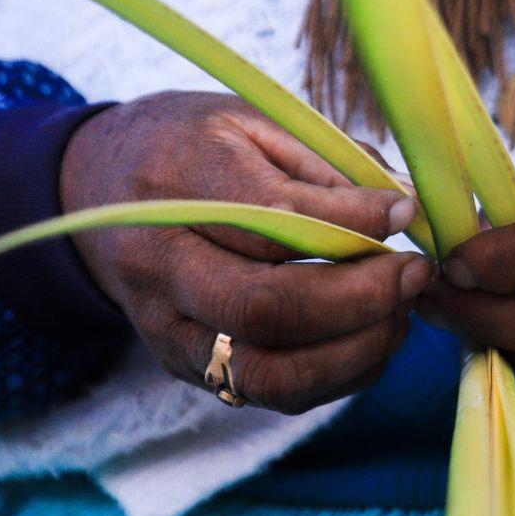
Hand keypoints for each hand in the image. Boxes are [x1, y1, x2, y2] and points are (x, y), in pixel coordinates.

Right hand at [60, 90, 432, 412]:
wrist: (100, 192)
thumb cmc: (192, 147)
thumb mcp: (252, 121)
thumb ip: (326, 163)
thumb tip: (401, 208)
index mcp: (174, 184)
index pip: (272, 220)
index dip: (353, 223)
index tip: (404, 211)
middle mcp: (159, 267)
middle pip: (266, 309)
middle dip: (361, 298)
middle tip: (415, 272)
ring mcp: (168, 330)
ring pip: (270, 373)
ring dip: (356, 350)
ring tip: (401, 311)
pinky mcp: (188, 368)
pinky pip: (273, 394)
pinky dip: (339, 374)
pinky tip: (372, 335)